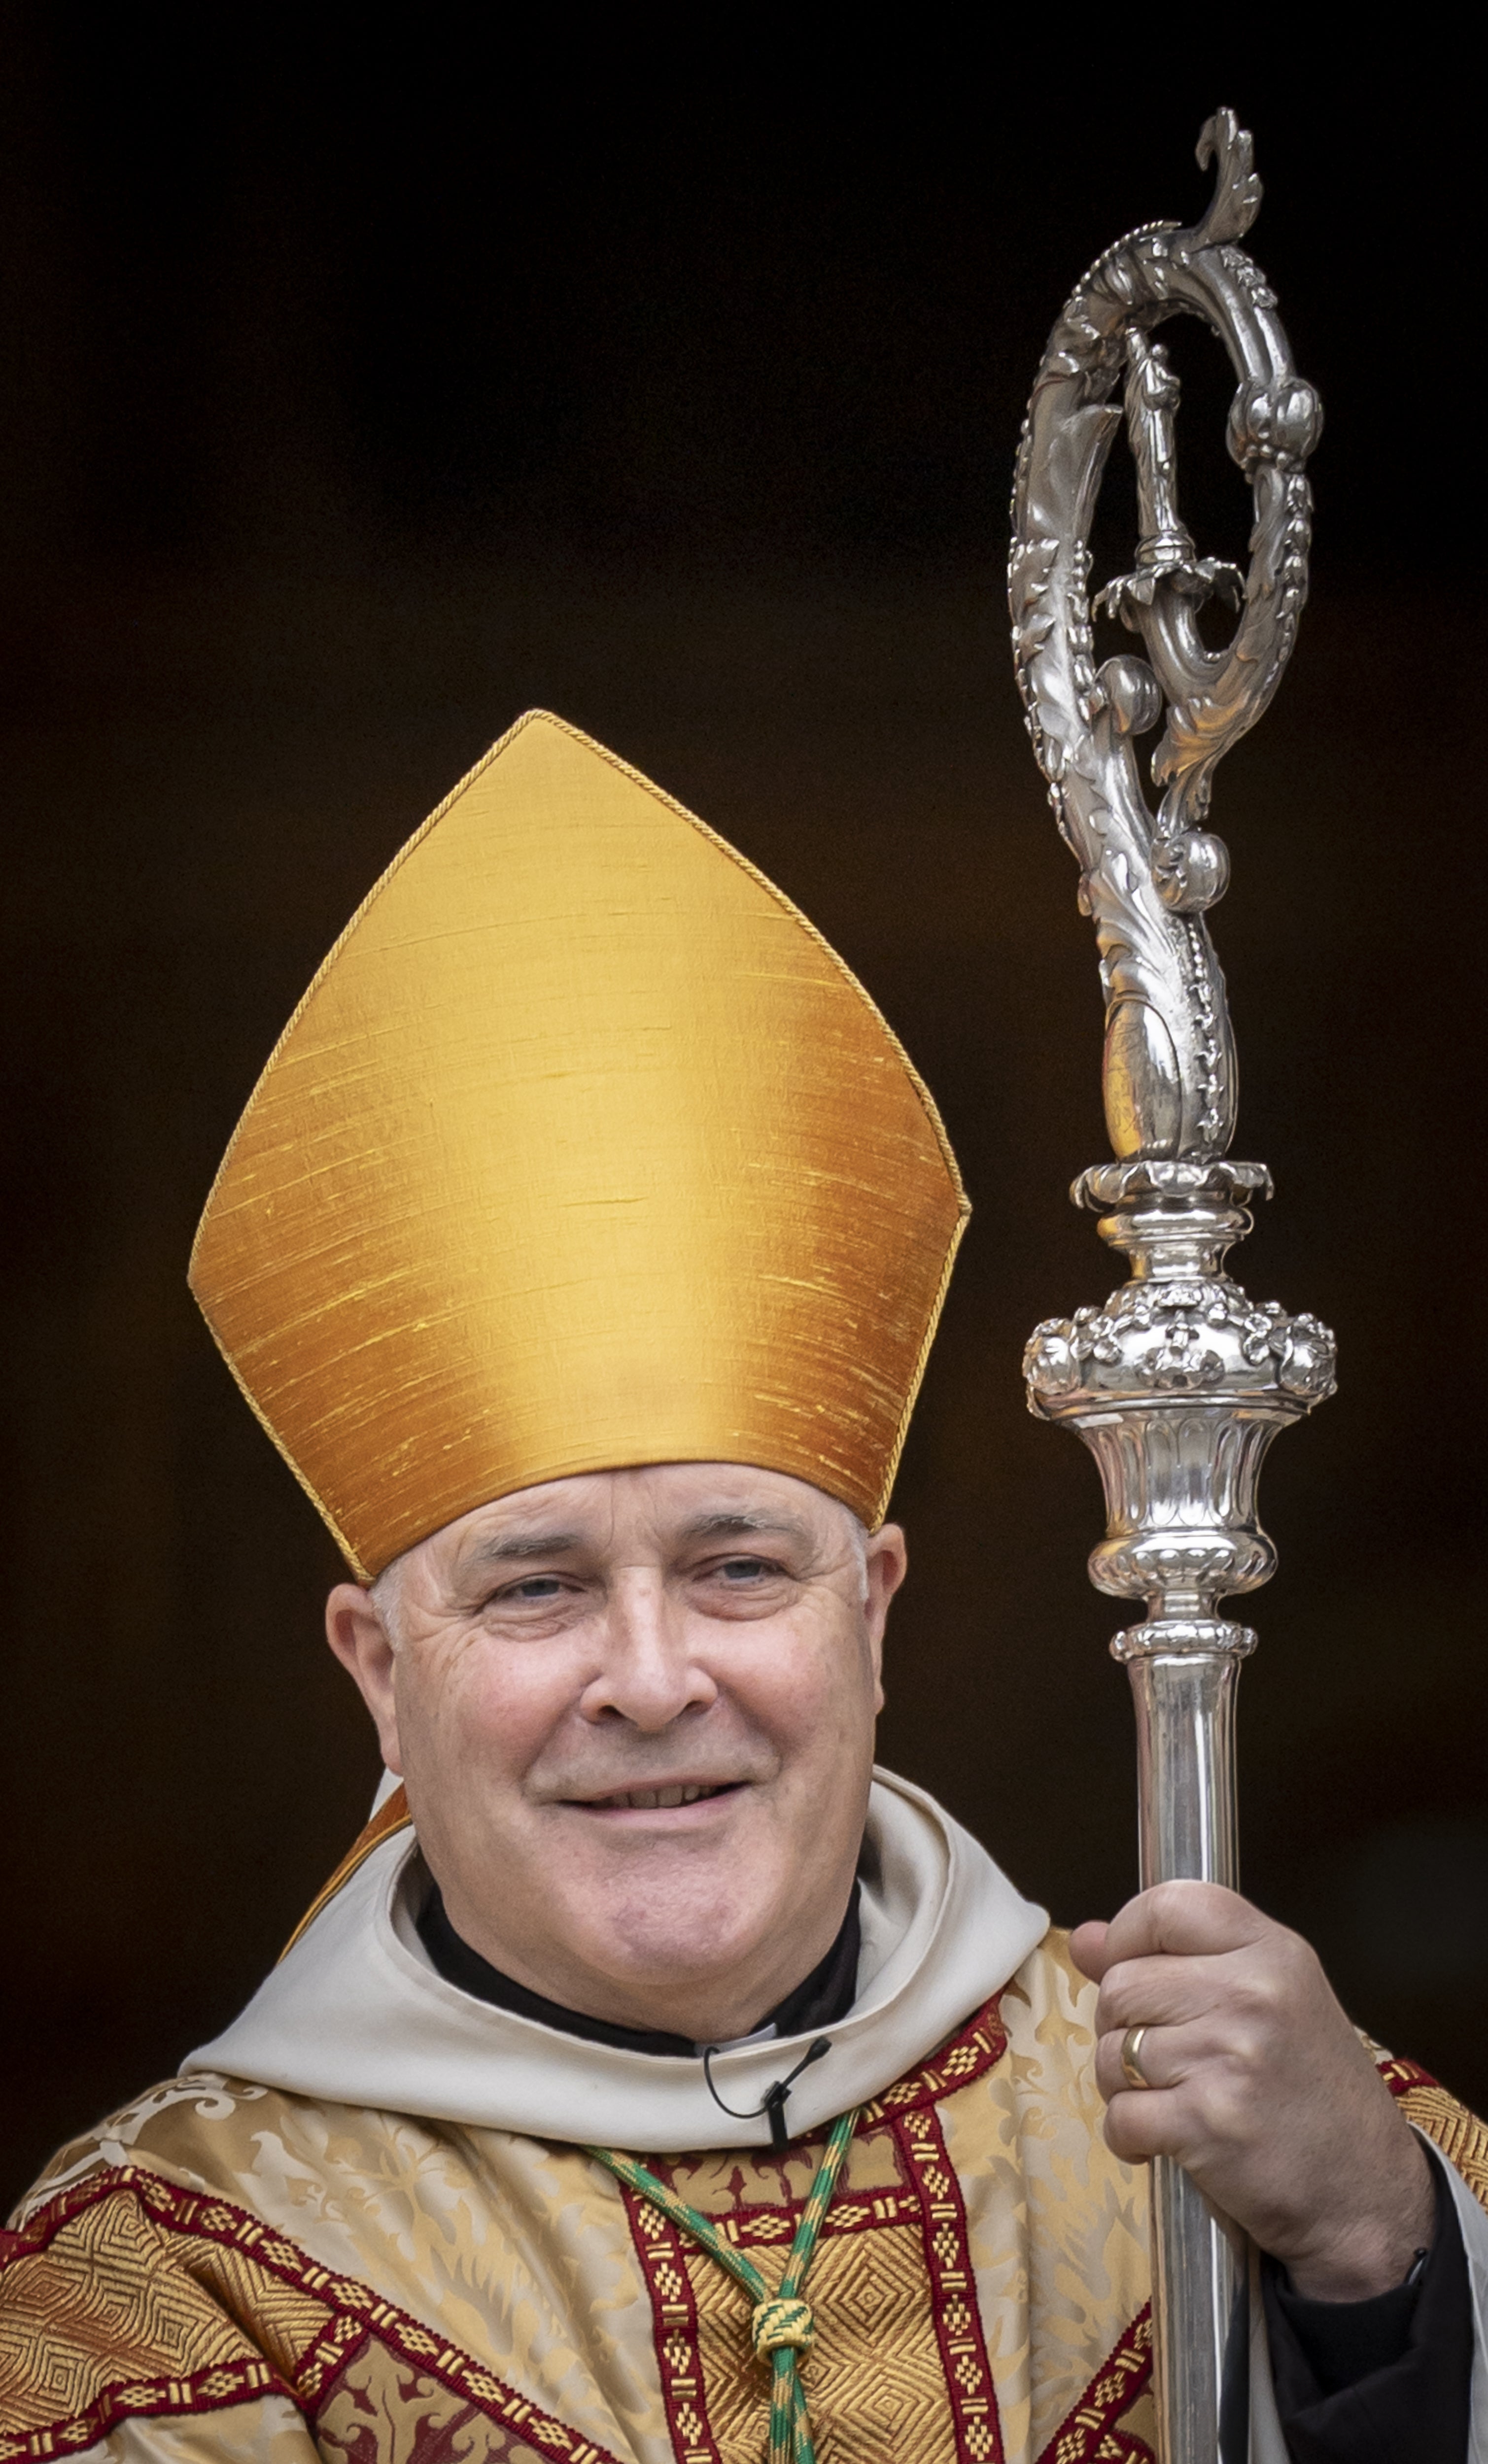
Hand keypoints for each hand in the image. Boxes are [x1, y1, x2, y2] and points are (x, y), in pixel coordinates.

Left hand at [1070, 1881, 1435, 2300]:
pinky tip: (1164, 2141)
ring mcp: (1230, 2056)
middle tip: (1158, 2059)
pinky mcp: (1208, 2122)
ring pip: (1113, 2050)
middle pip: (1122, 1983)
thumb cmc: (1313, 2096)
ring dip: (1123, 2086)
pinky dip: (1128, 2137)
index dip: (1128, 1936)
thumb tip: (1087, 1939)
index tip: (1130, 1969)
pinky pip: (1120, 2115)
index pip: (1167, 1906)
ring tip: (1169, 2101)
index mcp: (1273, 1952)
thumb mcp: (1270, 2003)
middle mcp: (1252, 1993)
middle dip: (1120, 2026)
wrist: (1366, 2196)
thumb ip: (1178, 1961)